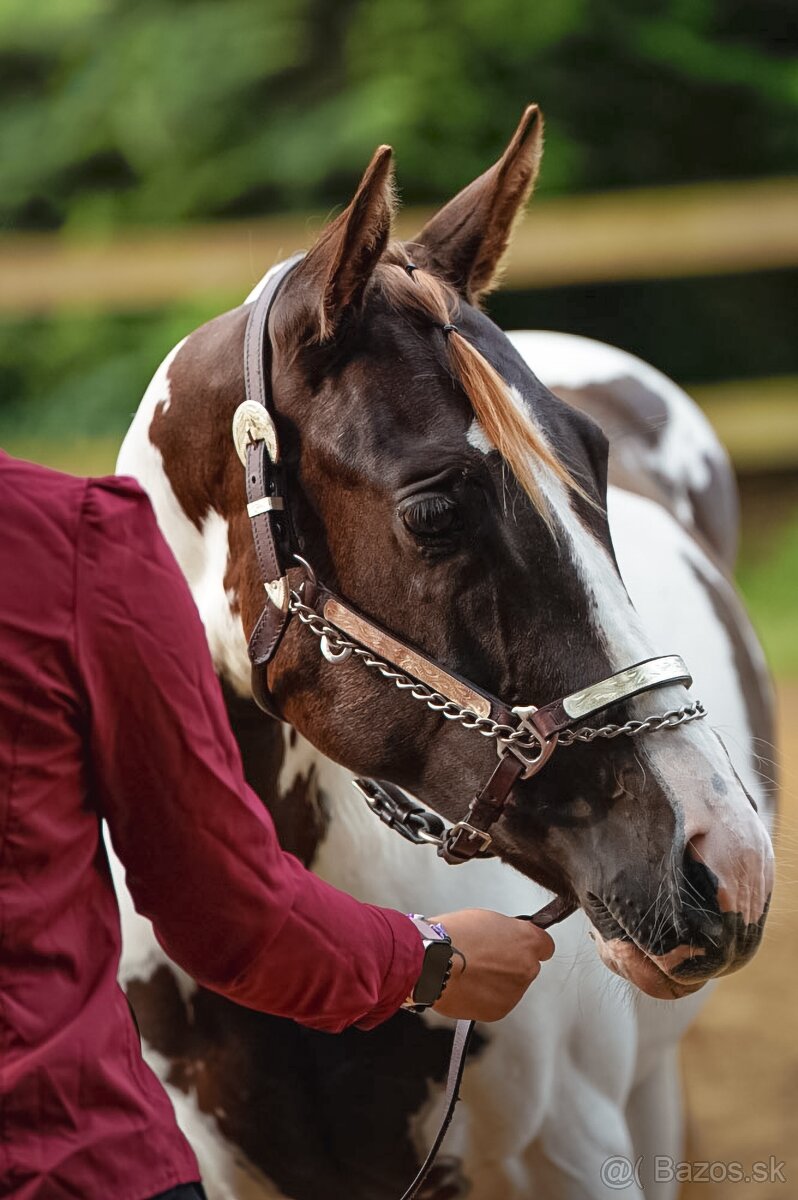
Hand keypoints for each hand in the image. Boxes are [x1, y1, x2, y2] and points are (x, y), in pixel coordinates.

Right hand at [427, 908, 553, 1021]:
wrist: (434, 961)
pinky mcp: (499, 1010)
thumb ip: (506, 932)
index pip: (545, 946)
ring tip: (470, 972)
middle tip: (485, 959)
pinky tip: (467, 985)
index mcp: (527, 940)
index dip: (530, 946)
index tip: (521, 947)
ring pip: (510, 987)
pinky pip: (496, 1002)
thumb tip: (505, 939)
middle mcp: (526, 967)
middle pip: (527, 968)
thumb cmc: (454, 936)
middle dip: (510, 965)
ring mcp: (514, 991)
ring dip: (496, 982)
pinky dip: (484, 997)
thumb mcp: (486, 918)